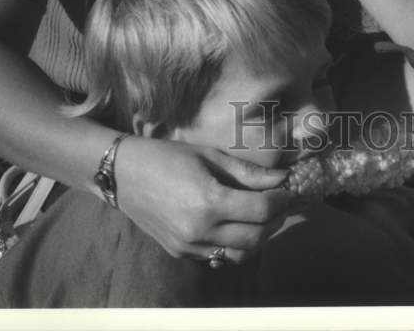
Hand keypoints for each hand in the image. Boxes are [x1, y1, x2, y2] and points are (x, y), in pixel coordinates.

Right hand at [115, 137, 291, 263]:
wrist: (124, 175)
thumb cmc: (168, 157)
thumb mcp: (210, 156)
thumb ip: (248, 172)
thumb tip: (282, 179)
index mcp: (209, 201)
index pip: (261, 210)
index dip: (282, 200)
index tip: (289, 190)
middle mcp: (200, 231)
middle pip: (256, 237)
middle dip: (275, 220)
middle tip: (281, 203)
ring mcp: (190, 247)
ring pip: (240, 254)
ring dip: (258, 237)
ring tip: (262, 216)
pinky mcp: (182, 254)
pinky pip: (218, 257)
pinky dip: (235, 245)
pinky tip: (236, 226)